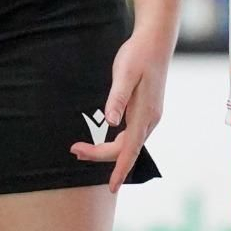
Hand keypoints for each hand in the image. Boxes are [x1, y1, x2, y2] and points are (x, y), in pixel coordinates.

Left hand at [70, 28, 171, 191]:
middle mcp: (150, 119)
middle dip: (101, 156)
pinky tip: (105, 139)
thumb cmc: (138, 55)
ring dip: (108, 150)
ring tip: (82, 149)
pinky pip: (132, 135)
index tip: (110, 188)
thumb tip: (110, 122)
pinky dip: (117, 142)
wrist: (156, 42)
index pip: (129, 150)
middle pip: (126, 149)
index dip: (119, 169)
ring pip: (129, 143)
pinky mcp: (146, 110)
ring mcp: (150, 116)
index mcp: (144, 114)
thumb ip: (117, 97)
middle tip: (74, 150)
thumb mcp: (125, 73)